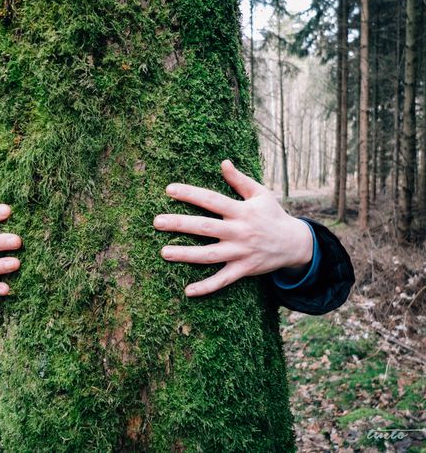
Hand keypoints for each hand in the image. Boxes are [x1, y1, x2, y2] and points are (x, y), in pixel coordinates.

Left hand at [153, 160, 312, 296]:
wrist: (295, 244)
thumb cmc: (272, 215)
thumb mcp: (260, 194)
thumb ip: (240, 180)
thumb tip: (223, 162)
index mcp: (241, 211)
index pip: (212, 200)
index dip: (190, 194)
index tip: (169, 189)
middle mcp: (239, 231)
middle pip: (205, 227)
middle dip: (180, 224)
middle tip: (157, 222)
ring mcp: (241, 252)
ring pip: (209, 255)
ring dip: (186, 255)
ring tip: (164, 252)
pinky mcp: (243, 270)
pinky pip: (222, 280)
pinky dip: (206, 287)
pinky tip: (187, 290)